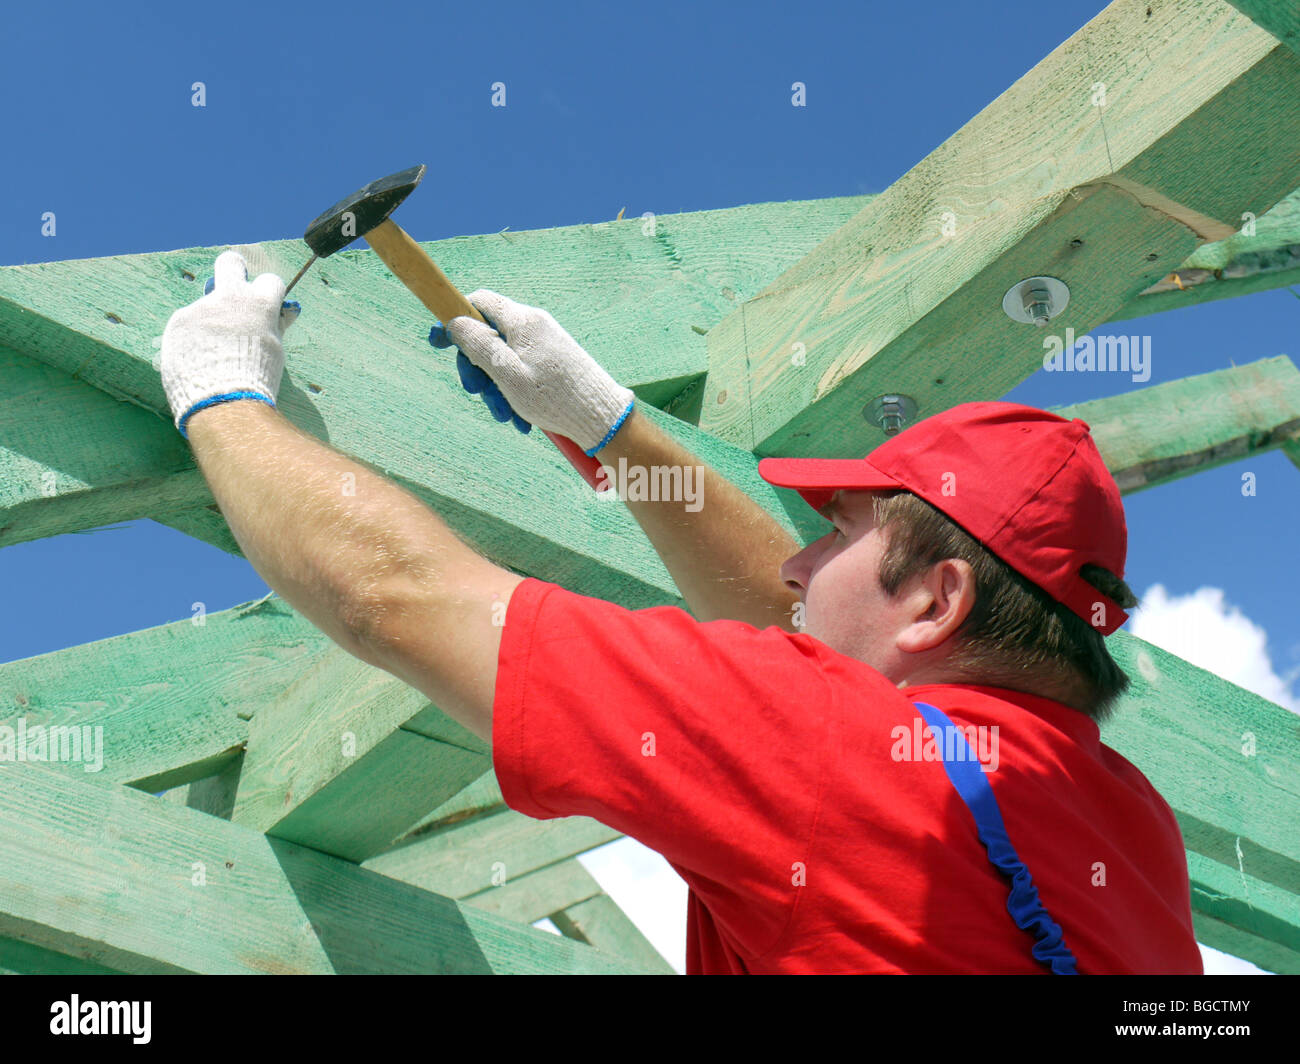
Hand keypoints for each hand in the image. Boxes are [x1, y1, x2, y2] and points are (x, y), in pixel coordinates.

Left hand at [161, 250, 301, 437]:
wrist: (223, 401)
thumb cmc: (256, 379)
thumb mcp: (273, 350)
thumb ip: (274, 326)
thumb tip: (286, 312)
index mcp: (259, 304)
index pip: (269, 280)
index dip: (268, 292)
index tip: (265, 303)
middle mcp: (228, 298)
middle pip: (229, 263)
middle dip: (234, 268)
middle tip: (233, 283)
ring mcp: (200, 308)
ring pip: (207, 308)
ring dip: (211, 323)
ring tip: (214, 357)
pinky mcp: (179, 322)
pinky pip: (189, 326)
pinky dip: (194, 339)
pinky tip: (198, 361)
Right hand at [430, 290, 633, 455]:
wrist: (600, 417)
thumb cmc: (553, 397)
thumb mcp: (506, 373)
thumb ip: (478, 345)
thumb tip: (454, 321)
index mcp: (522, 321)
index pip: (479, 302)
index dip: (454, 319)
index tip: (439, 343)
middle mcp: (534, 325)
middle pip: (488, 334)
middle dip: (476, 367)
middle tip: (475, 393)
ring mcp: (545, 343)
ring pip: (503, 358)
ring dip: (496, 387)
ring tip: (506, 416)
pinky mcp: (553, 361)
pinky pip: (522, 371)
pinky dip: (514, 392)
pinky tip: (520, 418)